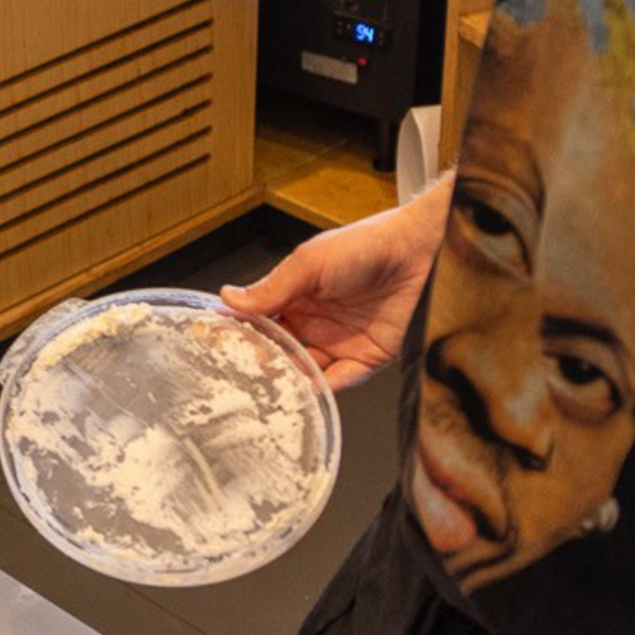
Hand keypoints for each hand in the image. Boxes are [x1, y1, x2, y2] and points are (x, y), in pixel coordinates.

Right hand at [219, 180, 446, 389]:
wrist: (414, 251)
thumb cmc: (362, 246)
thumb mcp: (309, 263)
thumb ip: (271, 287)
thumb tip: (229, 300)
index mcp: (293, 297)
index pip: (260, 323)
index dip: (241, 336)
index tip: (220, 347)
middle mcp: (312, 323)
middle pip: (280, 353)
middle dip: (263, 365)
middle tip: (245, 374)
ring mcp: (338, 342)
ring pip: (306, 371)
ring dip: (291, 380)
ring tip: (274, 388)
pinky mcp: (366, 358)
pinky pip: (341, 380)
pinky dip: (324, 388)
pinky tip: (308, 388)